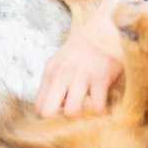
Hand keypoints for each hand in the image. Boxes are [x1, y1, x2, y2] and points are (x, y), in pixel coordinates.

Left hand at [35, 0, 142, 117]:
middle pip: (48, 112)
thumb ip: (57, 80)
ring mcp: (81, 76)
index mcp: (51, 71)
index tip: (63, 117)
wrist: (108, 25)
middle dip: (60, 122)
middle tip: (74, 120)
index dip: (51, 117)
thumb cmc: (88, 45)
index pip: (39, 106)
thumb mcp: (64, 59)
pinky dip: (101, 112)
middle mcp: (62, 74)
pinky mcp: (100, 78)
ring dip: (82, 118)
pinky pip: (97, 107)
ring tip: (90, 113)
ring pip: (71, 112)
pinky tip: (105, 106)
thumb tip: (58, 107)